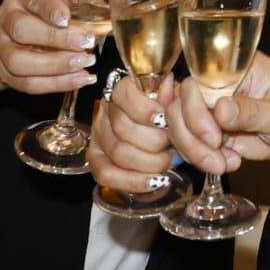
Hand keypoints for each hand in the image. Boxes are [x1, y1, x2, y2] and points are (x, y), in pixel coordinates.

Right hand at [0, 0, 98, 94]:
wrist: (18, 28)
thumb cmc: (48, 7)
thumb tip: (108, 10)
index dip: (49, 8)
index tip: (67, 18)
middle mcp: (6, 19)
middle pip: (22, 30)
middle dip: (55, 39)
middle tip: (85, 43)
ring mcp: (1, 48)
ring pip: (19, 61)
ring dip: (55, 66)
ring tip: (84, 63)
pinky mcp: (6, 72)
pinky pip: (27, 83)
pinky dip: (55, 84)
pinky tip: (80, 79)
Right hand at [89, 74, 177, 193]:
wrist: (158, 131)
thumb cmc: (167, 113)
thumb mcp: (173, 97)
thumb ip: (171, 93)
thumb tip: (168, 88)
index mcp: (121, 91)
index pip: (124, 95)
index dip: (146, 110)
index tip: (165, 121)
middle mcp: (105, 112)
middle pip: (123, 129)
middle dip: (155, 142)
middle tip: (173, 147)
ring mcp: (98, 137)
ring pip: (118, 153)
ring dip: (149, 162)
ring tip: (168, 162)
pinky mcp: (96, 159)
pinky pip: (107, 174)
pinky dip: (133, 181)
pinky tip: (154, 180)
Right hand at [166, 52, 269, 174]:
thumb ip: (252, 111)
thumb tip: (220, 109)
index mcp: (237, 68)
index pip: (196, 80)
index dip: (194, 108)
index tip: (214, 135)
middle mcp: (220, 86)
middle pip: (180, 105)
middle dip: (191, 135)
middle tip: (216, 154)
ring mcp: (216, 110)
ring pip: (182, 127)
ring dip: (195, 151)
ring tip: (224, 165)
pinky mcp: (217, 132)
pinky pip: (195, 145)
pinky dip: (204, 160)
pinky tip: (229, 163)